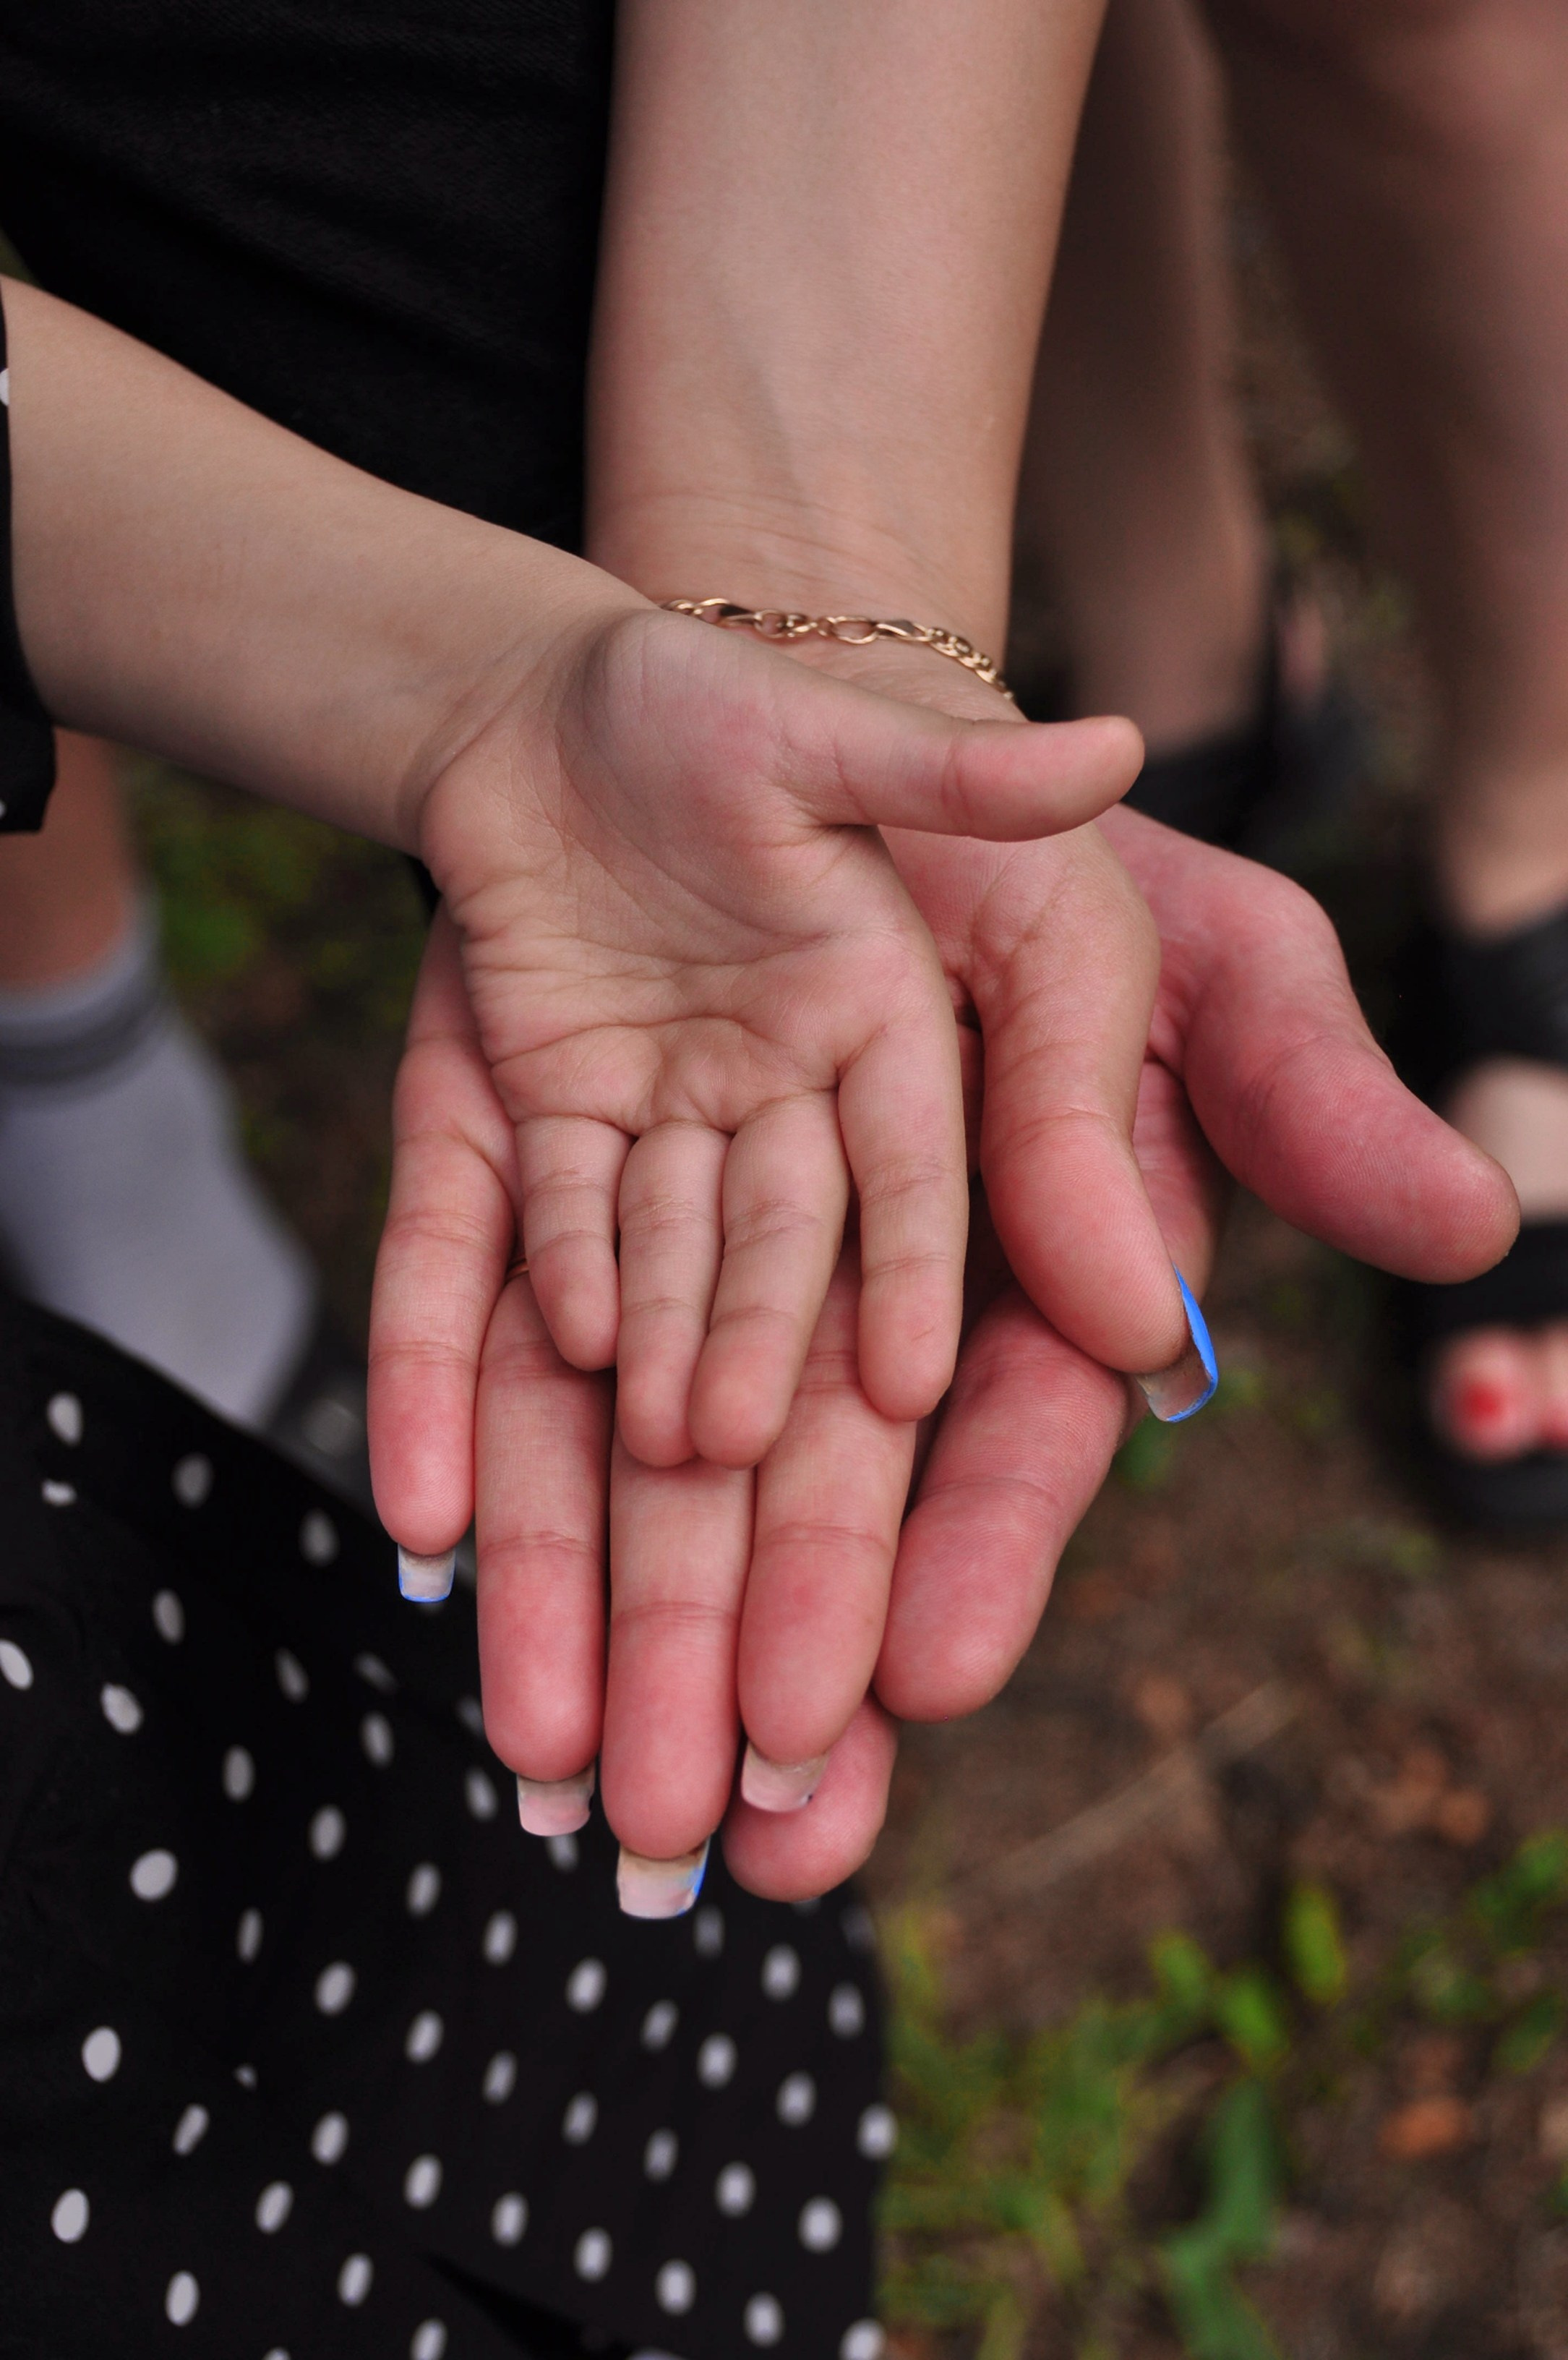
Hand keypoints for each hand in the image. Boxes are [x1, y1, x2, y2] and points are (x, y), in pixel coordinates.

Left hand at [369, 782, 1513, 1901]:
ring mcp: (667, 1231)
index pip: (1002, 1436)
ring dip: (591, 1601)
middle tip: (713, 1836)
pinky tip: (425, 1531)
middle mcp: (828, 1282)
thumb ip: (1293, 1090)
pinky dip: (447, 1406)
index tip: (913, 1684)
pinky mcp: (526, 1155)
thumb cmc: (1017, 846)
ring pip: (622, 1440)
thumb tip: (1456, 1235)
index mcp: (1006, 1258)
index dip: (968, 1557)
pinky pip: (473, 1293)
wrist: (792, 706)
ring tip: (553, 1772)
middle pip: (798, 1493)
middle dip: (757, 1655)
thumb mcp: (1179, 941)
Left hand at [411, 602, 1140, 1485]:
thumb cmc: (733, 693)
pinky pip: (547, 1208)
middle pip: (792, 1250)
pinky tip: (547, 1367)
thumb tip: (1116, 748)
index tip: (920, 1379)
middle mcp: (791, 1089)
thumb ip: (972, 770)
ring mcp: (668, 1107)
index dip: (921, 1266)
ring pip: (671, 1251)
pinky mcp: (550, 1105)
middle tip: (753, 1471)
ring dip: (667, 1350)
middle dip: (780, 1363)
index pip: (921, 1167)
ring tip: (654, 1461)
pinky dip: (550, 1279)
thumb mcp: (854, 724)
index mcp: (891, 1023)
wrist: (554, 685)